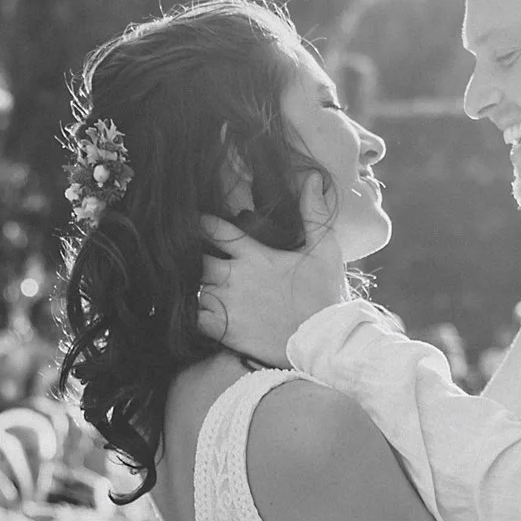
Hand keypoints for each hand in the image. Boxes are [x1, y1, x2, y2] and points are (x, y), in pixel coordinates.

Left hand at [196, 218, 348, 367]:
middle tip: (201, 262)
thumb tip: (313, 179)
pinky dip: (197, 313)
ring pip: (195, 288)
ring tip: (205, 289)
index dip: (203, 224)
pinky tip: (206, 312)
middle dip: (197, 259)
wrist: (321, 341)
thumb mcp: (325, 250)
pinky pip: (196, 317)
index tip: (197, 223)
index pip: (216, 230)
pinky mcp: (224, 329)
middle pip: (198, 259)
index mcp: (254, 255)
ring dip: (199, 287)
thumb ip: (314, 214)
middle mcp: (235, 276)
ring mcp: (227, 303)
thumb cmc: (324, 296)